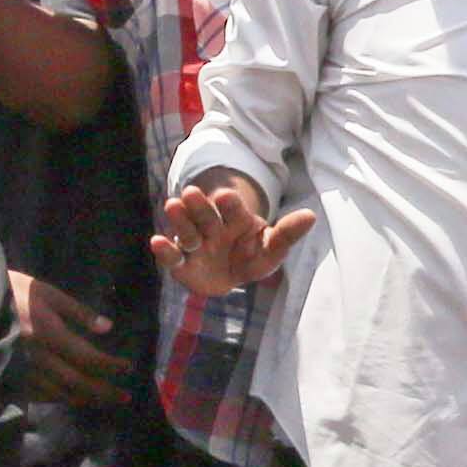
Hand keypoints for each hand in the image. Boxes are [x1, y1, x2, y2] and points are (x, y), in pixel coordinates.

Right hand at [8, 267, 135, 408]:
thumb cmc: (10, 291)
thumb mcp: (45, 291)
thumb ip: (77, 311)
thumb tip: (107, 328)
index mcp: (49, 333)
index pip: (88, 358)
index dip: (111, 366)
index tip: (128, 367)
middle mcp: (38, 357)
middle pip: (78, 382)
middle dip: (104, 392)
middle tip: (125, 397)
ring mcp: (22, 370)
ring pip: (60, 393)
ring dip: (85, 399)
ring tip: (103, 400)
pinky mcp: (10, 377)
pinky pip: (40, 394)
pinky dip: (61, 398)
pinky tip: (72, 397)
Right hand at [154, 175, 310, 298]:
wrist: (229, 275)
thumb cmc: (252, 256)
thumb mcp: (272, 249)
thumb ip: (287, 234)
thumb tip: (311, 216)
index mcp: (236, 221)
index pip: (234, 211)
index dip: (231, 205)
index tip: (228, 194)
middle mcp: (213, 229)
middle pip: (206, 216)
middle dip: (200, 206)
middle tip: (192, 192)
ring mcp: (195, 244)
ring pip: (187, 231)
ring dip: (180, 220)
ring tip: (172, 205)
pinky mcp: (182, 264)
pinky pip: (173, 258)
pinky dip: (164, 251)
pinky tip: (156, 241)